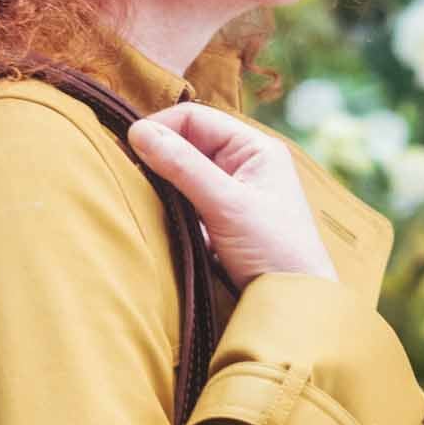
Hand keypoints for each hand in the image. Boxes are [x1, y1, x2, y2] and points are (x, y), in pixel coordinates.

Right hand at [126, 102, 338, 291]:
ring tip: (146, 200)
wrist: (294, 305)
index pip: (196, 119)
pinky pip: (189, 206)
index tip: (129, 147)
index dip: (161, 128)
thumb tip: (138, 133)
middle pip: (188, 146)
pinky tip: (165, 225)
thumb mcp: (225, 204)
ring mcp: (233, 195)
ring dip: (165, 188)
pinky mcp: (223, 225)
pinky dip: (174, 213)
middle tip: (132, 176)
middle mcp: (244, 165)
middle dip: (160, 159)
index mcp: (254, 148)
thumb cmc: (274, 250)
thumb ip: (183, 166)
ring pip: (184, 178)